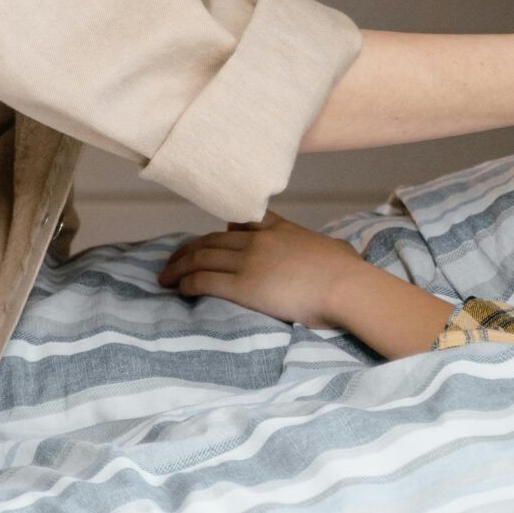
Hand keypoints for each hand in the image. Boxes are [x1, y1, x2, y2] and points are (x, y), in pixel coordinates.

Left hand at [158, 214, 382, 329]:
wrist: (345, 286)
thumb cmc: (348, 271)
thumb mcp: (334, 247)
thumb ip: (324, 247)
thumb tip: (337, 252)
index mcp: (279, 228)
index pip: (241, 222)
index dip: (221, 231)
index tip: (211, 238)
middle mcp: (257, 240)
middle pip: (211, 240)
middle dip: (188, 251)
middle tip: (173, 261)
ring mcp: (248, 261)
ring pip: (201, 258)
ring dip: (178, 267)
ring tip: (165, 277)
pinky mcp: (243, 286)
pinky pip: (204, 280)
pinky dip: (186, 283)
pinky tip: (178, 289)